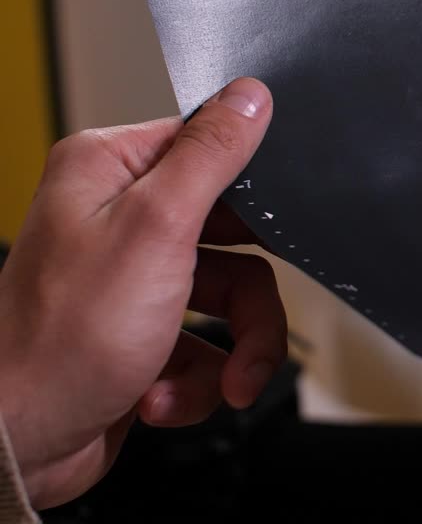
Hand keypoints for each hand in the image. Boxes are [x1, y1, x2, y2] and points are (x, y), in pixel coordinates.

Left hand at [0, 78, 284, 508]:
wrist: (19, 445)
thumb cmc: (61, 341)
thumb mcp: (155, 229)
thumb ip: (210, 157)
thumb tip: (250, 96)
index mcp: (111, 172)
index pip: (211, 152)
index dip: (252, 198)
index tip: (275, 232)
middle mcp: (119, 220)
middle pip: (237, 236)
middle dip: (250, 304)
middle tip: (253, 328)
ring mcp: (132, 280)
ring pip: (232, 300)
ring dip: (233, 354)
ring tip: (222, 386)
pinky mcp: (142, 333)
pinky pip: (207, 345)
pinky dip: (197, 381)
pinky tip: (162, 397)